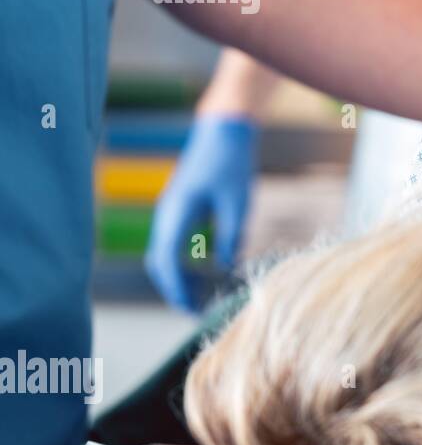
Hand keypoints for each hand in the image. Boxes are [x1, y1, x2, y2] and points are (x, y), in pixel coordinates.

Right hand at [144, 116, 257, 310]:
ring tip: (197, 299)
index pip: (167, 260)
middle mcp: (167, 214)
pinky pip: (172, 244)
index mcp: (178, 212)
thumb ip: (231, 236)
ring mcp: (170, 212)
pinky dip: (180, 264)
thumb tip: (225, 268)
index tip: (190, 309)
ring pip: (163, 254)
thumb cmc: (233, 164)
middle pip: (159, 262)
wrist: (224, 133)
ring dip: (176, 278)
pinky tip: (199, 276)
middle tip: (193, 312)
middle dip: (173, 289)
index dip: (176, 288)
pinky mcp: (179, 210)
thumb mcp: (239, 203)